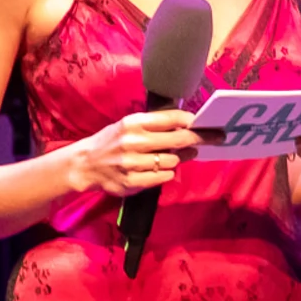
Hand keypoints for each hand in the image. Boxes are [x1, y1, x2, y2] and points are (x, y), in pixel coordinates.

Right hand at [66, 109, 199, 196]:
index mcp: (133, 123)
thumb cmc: (112, 141)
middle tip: (215, 137)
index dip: (191, 120)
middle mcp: (133, 141)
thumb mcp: (128, 125)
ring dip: (179, 158)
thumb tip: (187, 125)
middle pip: (178, 140)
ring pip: (172, 161)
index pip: (170, 118)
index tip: (204, 122)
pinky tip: (165, 169)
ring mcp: (132, 163)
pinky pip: (162, 177)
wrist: (85, 164)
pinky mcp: (131, 182)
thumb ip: (154, 125)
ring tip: (179, 156)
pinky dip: (168, 173)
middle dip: (200, 138)